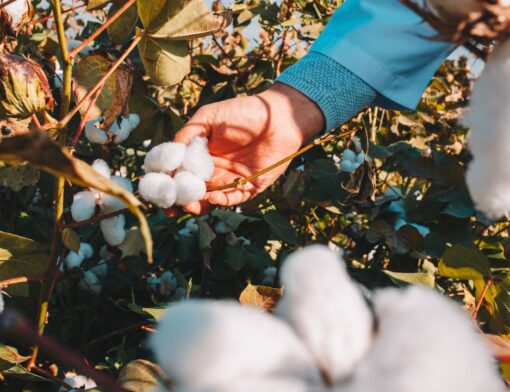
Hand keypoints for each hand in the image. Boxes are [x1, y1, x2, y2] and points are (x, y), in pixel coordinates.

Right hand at [173, 83, 324, 214]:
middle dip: (179, 200)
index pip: (179, 172)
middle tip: (170, 206)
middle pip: (191, 191)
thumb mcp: (209, 117)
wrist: (278, 118)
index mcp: (201, 154)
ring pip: (209, 200)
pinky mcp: (249, 187)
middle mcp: (214, 170)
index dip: (167, 182)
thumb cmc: (243, 112)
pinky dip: (221, 202)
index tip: (155, 189)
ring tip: (190, 205)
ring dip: (197, 205)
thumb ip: (189, 133)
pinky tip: (212, 197)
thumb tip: (170, 152)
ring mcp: (231, 180)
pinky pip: (232, 200)